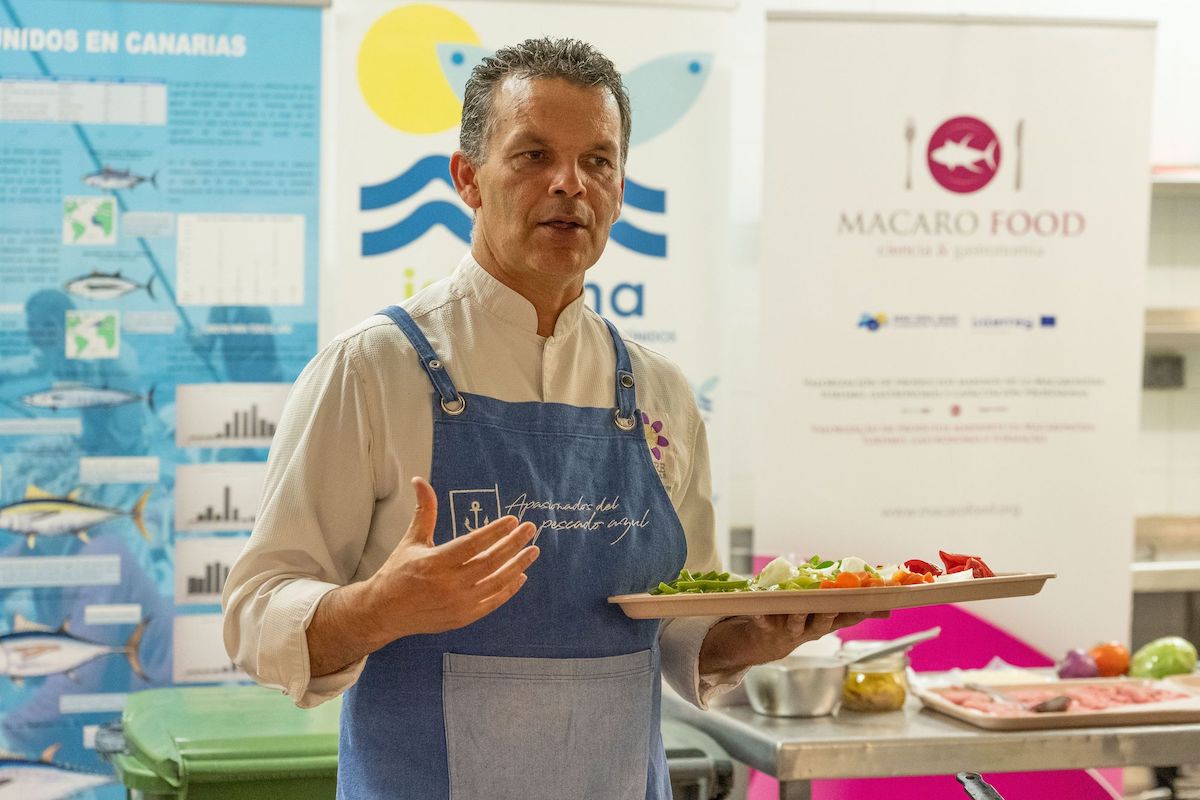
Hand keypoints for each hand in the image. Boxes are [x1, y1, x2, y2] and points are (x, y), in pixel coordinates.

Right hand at [364, 477, 539, 640]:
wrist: (384, 613)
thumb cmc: (397, 572)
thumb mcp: (410, 540)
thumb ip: (424, 512)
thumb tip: (420, 480)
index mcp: (434, 562)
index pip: (472, 544)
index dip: (494, 532)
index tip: (513, 520)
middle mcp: (448, 585)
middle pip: (490, 562)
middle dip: (514, 544)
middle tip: (531, 529)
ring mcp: (457, 604)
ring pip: (496, 582)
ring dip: (517, 565)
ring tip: (533, 550)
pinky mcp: (463, 618)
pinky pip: (492, 602)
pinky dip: (508, 589)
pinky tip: (520, 575)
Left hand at [698, 611, 887, 675]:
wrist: (764, 645)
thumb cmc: (800, 624)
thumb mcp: (827, 619)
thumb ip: (852, 611)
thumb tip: (887, 610)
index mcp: (825, 623)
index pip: (847, 617)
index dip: (859, 611)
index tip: (872, 601)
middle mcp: (809, 629)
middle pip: (823, 622)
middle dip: (829, 613)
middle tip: (833, 604)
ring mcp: (788, 630)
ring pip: (796, 622)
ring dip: (798, 615)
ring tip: (799, 607)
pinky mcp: (767, 627)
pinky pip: (763, 620)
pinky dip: (761, 615)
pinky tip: (758, 610)